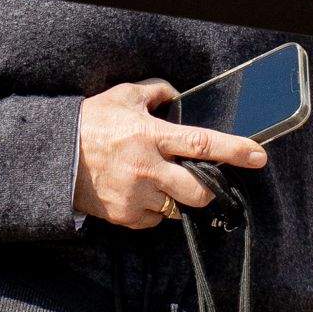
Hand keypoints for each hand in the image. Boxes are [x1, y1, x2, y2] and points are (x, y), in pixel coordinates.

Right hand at [74, 79, 267, 231]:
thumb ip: (155, 92)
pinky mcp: (125, 216)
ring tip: (158, 181)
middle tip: (201, 180)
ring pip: (177, 207)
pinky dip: (154, 209)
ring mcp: (136, 196)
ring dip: (176, 196)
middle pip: (197, 191)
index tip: (259, 156)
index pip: (202, 144)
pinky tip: (139, 193)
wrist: (53, 158)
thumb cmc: (89, 123)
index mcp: (150, 135)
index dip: (234, 150)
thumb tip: (177, 94)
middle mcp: (147, 168)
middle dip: (207, 189)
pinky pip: (155, 219)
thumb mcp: (122, 96)